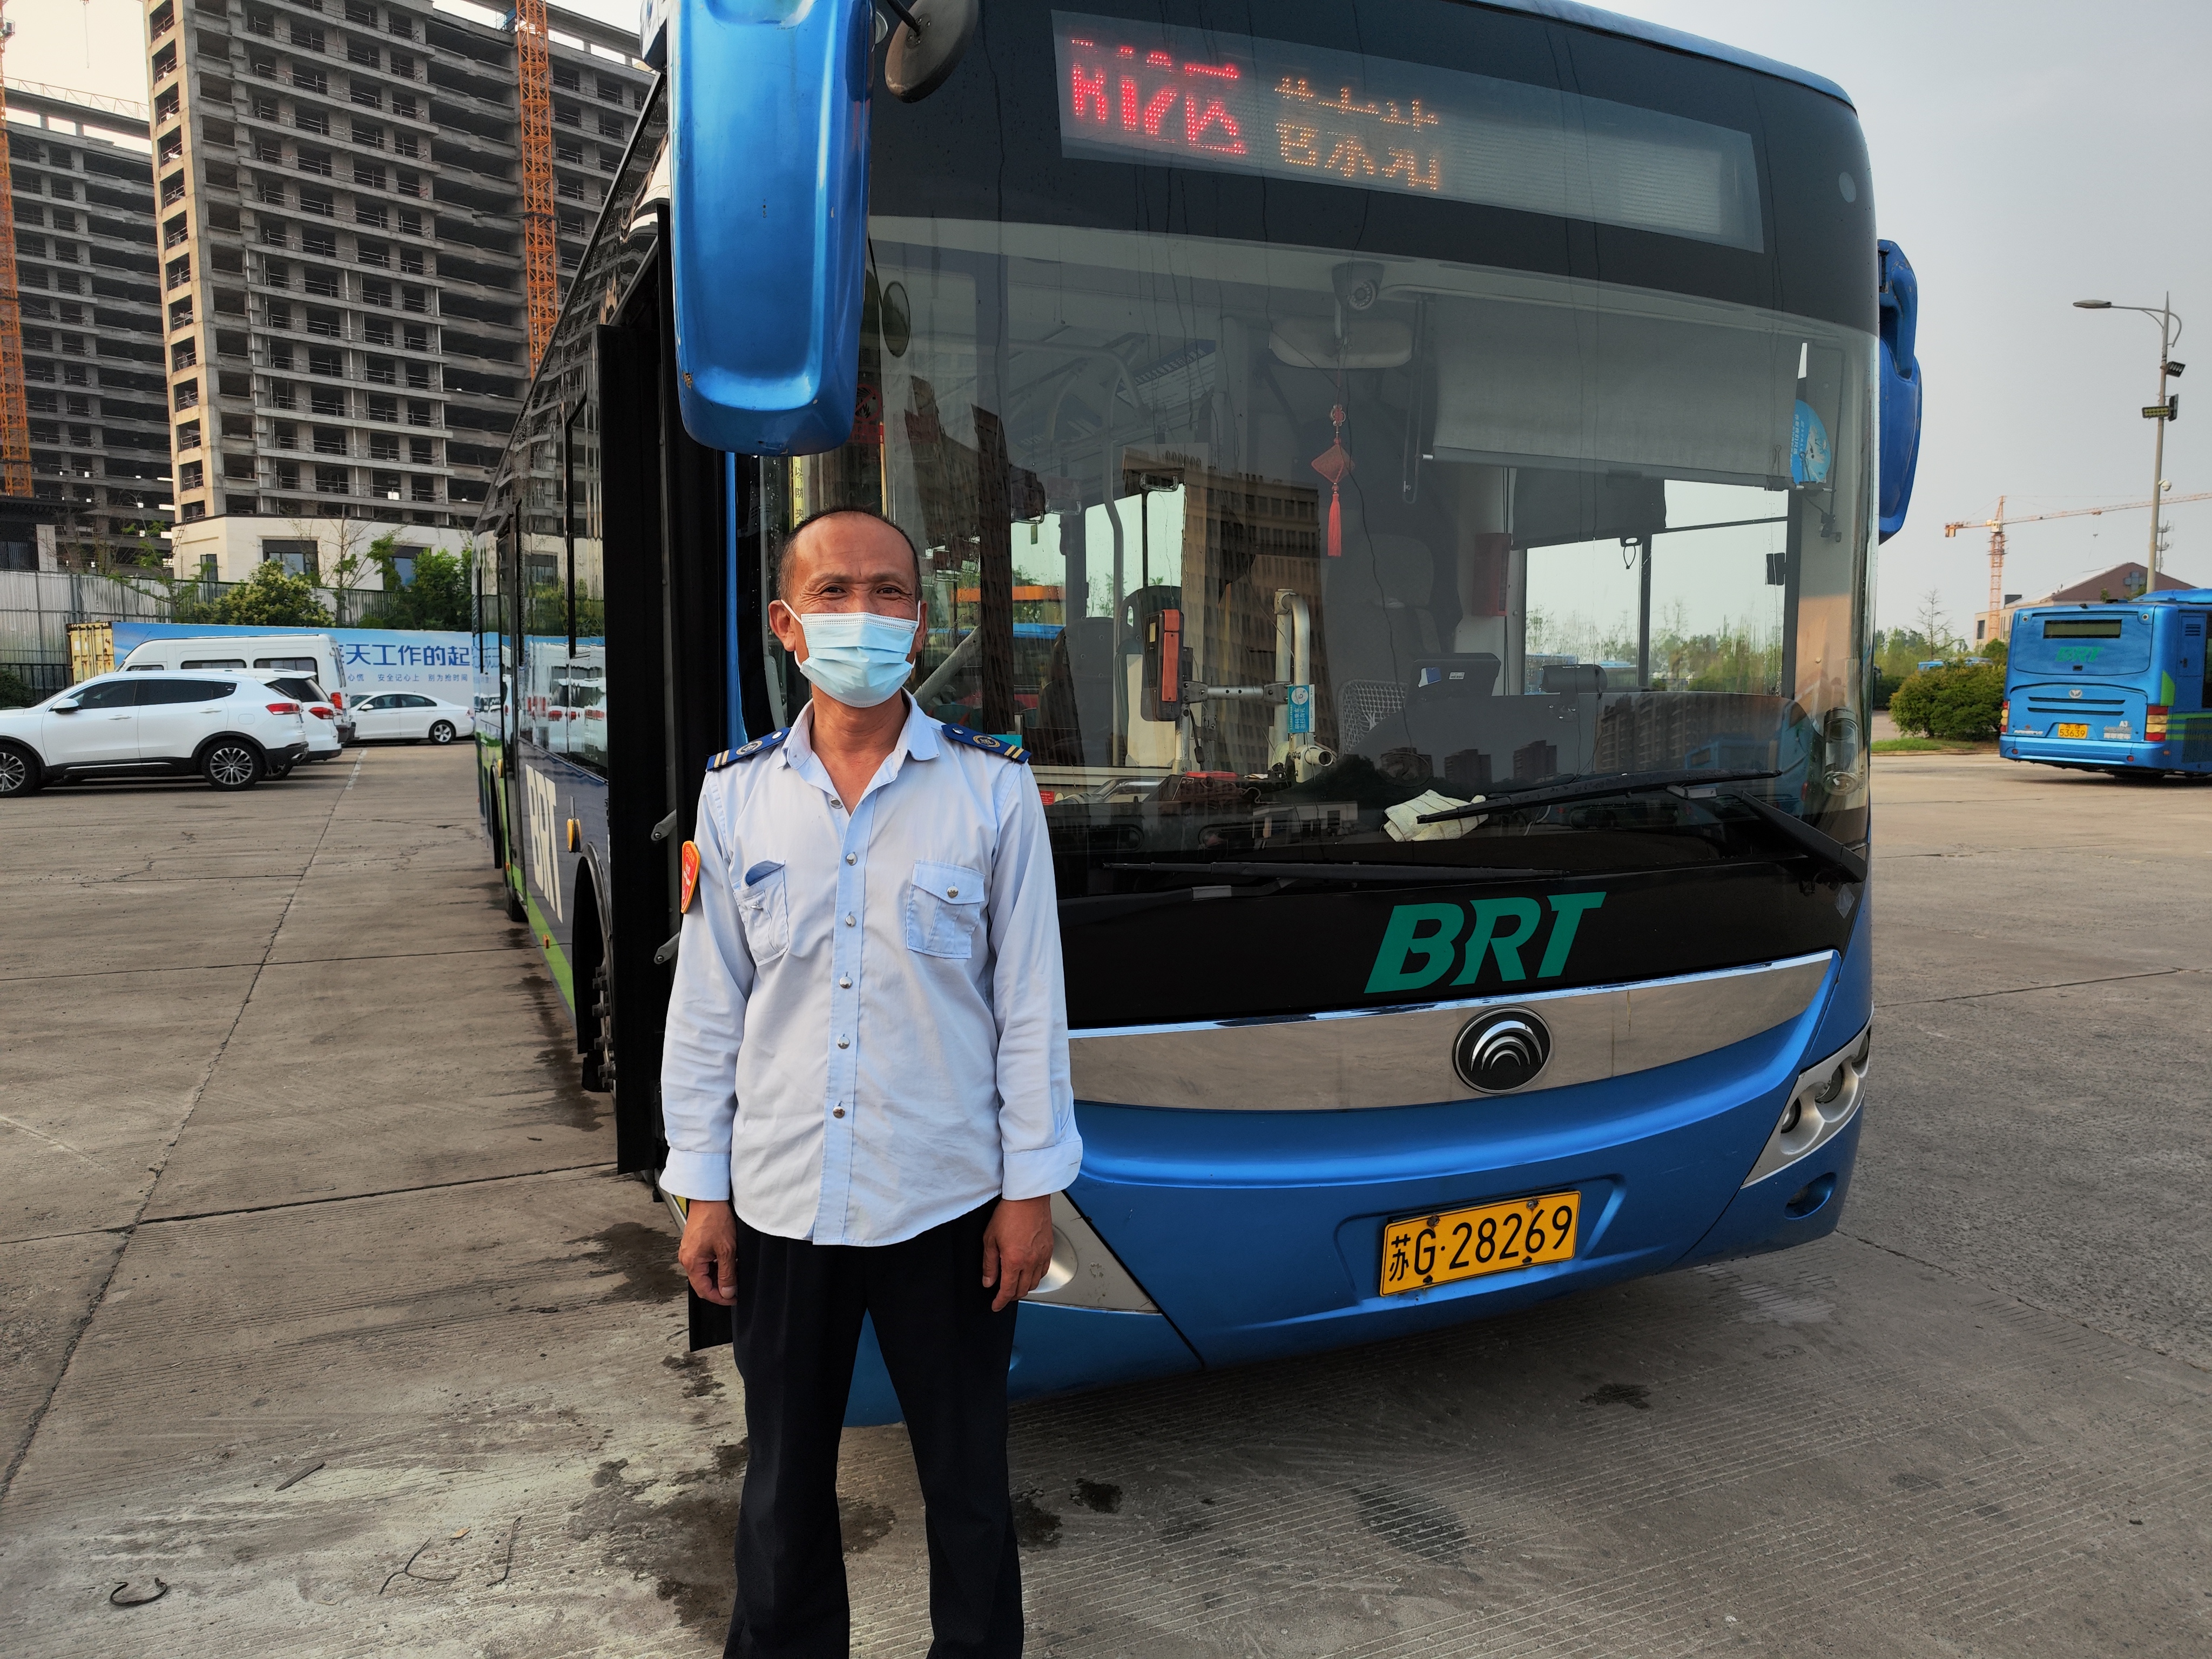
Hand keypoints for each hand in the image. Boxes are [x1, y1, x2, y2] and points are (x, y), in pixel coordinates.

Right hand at [678, 1199, 738, 1306]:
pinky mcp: (695, 1244)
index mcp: (691, 1262)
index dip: (720, 1298)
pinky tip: (728, 1260)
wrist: (709, 1198)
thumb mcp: (726, 1250)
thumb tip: (728, 1292)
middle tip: (737, 1286)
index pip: (704, 1291)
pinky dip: (716, 1265)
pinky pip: (705, 1262)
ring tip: (734, 1271)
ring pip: (705, 1272)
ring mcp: (690, 1251)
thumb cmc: (715, 1218)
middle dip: (720, 1286)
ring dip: (719, 1275)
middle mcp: (687, 1258)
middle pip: (703, 1282)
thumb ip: (726, 1274)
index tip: (733, 1299)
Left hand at [981, 1194, 1055, 1313]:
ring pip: (1035, 1283)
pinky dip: (1036, 1277)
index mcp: (1014, 1261)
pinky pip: (1043, 1271)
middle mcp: (1031, 1261)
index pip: (1008, 1291)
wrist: (1028, 1197)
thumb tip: (988, 1281)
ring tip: (1016, 1285)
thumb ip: (989, 1264)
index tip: (996, 1305)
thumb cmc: (1009, 1212)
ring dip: (1024, 1288)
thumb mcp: (990, 1239)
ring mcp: (1042, 1255)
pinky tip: (1029, 1273)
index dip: (1000, 1302)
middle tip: (1003, 1296)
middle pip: (1023, 1290)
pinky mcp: (1049, 1249)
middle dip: (1012, 1297)